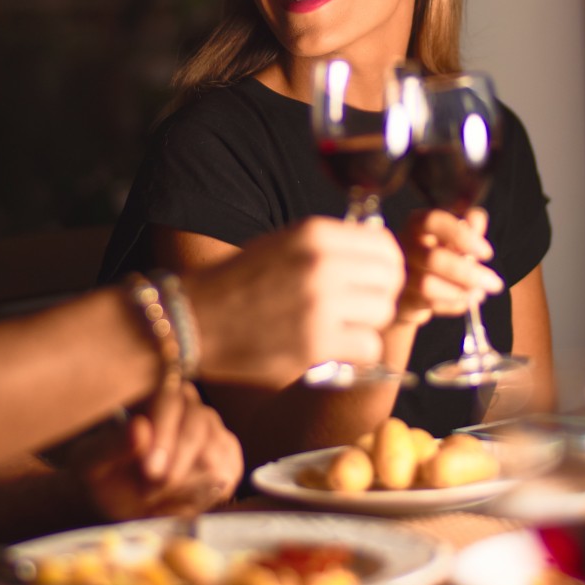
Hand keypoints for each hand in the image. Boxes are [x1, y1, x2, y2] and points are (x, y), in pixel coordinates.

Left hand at [75, 383, 242, 520]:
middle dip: (175, 463)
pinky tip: (176, 502)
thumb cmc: (104, 474)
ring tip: (155, 499)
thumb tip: (139, 427)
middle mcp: (192, 408)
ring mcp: (215, 434)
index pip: (170, 401)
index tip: (150, 469)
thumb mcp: (93, 463)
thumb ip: (112, 446)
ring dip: (185, 483)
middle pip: (198, 426)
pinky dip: (201, 495)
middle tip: (151, 492)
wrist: (120, 501)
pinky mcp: (228, 461)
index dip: (163, 435)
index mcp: (159, 396)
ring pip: (214, 454)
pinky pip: (225, 476)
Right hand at [185, 217, 404, 386]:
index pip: (384, 247)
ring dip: (367, 323)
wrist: (195, 319)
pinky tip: (334, 347)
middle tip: (360, 308)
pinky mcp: (315, 344)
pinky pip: (367, 346)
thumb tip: (379, 257)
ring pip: (383, 313)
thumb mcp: (284, 243)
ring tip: (342, 327)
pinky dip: (356, 350)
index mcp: (314, 234)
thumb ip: (331, 247)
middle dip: (380, 295)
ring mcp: (319, 305)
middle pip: (389, 280)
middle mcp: (321, 264)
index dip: (387, 266)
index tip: (376, 280)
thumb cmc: (240, 283)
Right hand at [393, 207, 505, 326]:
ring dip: (461, 291)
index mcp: (417, 225)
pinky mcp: (401, 301)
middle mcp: (403, 247)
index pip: (433, 221)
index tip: (486, 252)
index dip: (461, 235)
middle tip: (494, 283)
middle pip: (434, 258)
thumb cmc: (435, 258)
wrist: (408, 290)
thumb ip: (467, 227)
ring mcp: (399, 275)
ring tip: (479, 294)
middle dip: (469, 273)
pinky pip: (427, 304)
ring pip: (428, 285)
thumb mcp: (453, 239)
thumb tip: (477, 218)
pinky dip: (452, 305)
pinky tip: (465, 302)